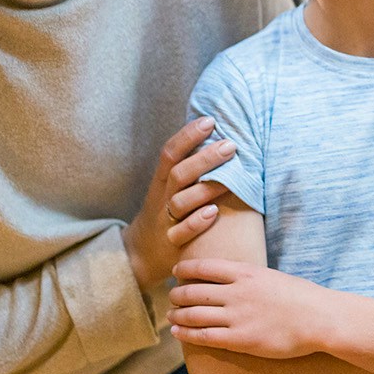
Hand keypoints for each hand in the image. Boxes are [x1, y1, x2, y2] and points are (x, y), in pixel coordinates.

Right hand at [123, 118, 235, 291]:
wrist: (143, 252)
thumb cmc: (167, 211)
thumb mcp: (171, 187)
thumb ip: (189, 165)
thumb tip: (217, 134)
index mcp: (162, 181)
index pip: (170, 153)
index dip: (187, 135)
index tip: (210, 120)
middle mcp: (162, 198)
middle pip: (179, 174)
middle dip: (204, 158)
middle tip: (231, 145)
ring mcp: (165, 220)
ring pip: (181, 201)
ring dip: (206, 189)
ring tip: (230, 179)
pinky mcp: (172, 243)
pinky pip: (181, 232)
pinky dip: (197, 222)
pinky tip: (214, 212)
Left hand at [168, 259, 325, 358]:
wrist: (320, 319)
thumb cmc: (303, 298)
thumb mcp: (273, 277)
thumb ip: (251, 279)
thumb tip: (236, 281)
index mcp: (246, 273)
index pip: (204, 267)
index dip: (185, 269)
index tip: (176, 272)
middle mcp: (236, 293)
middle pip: (194, 291)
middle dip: (177, 294)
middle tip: (172, 296)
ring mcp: (237, 317)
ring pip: (194, 314)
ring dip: (178, 314)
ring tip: (170, 315)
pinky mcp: (240, 340)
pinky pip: (204, 336)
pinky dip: (186, 334)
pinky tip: (177, 332)